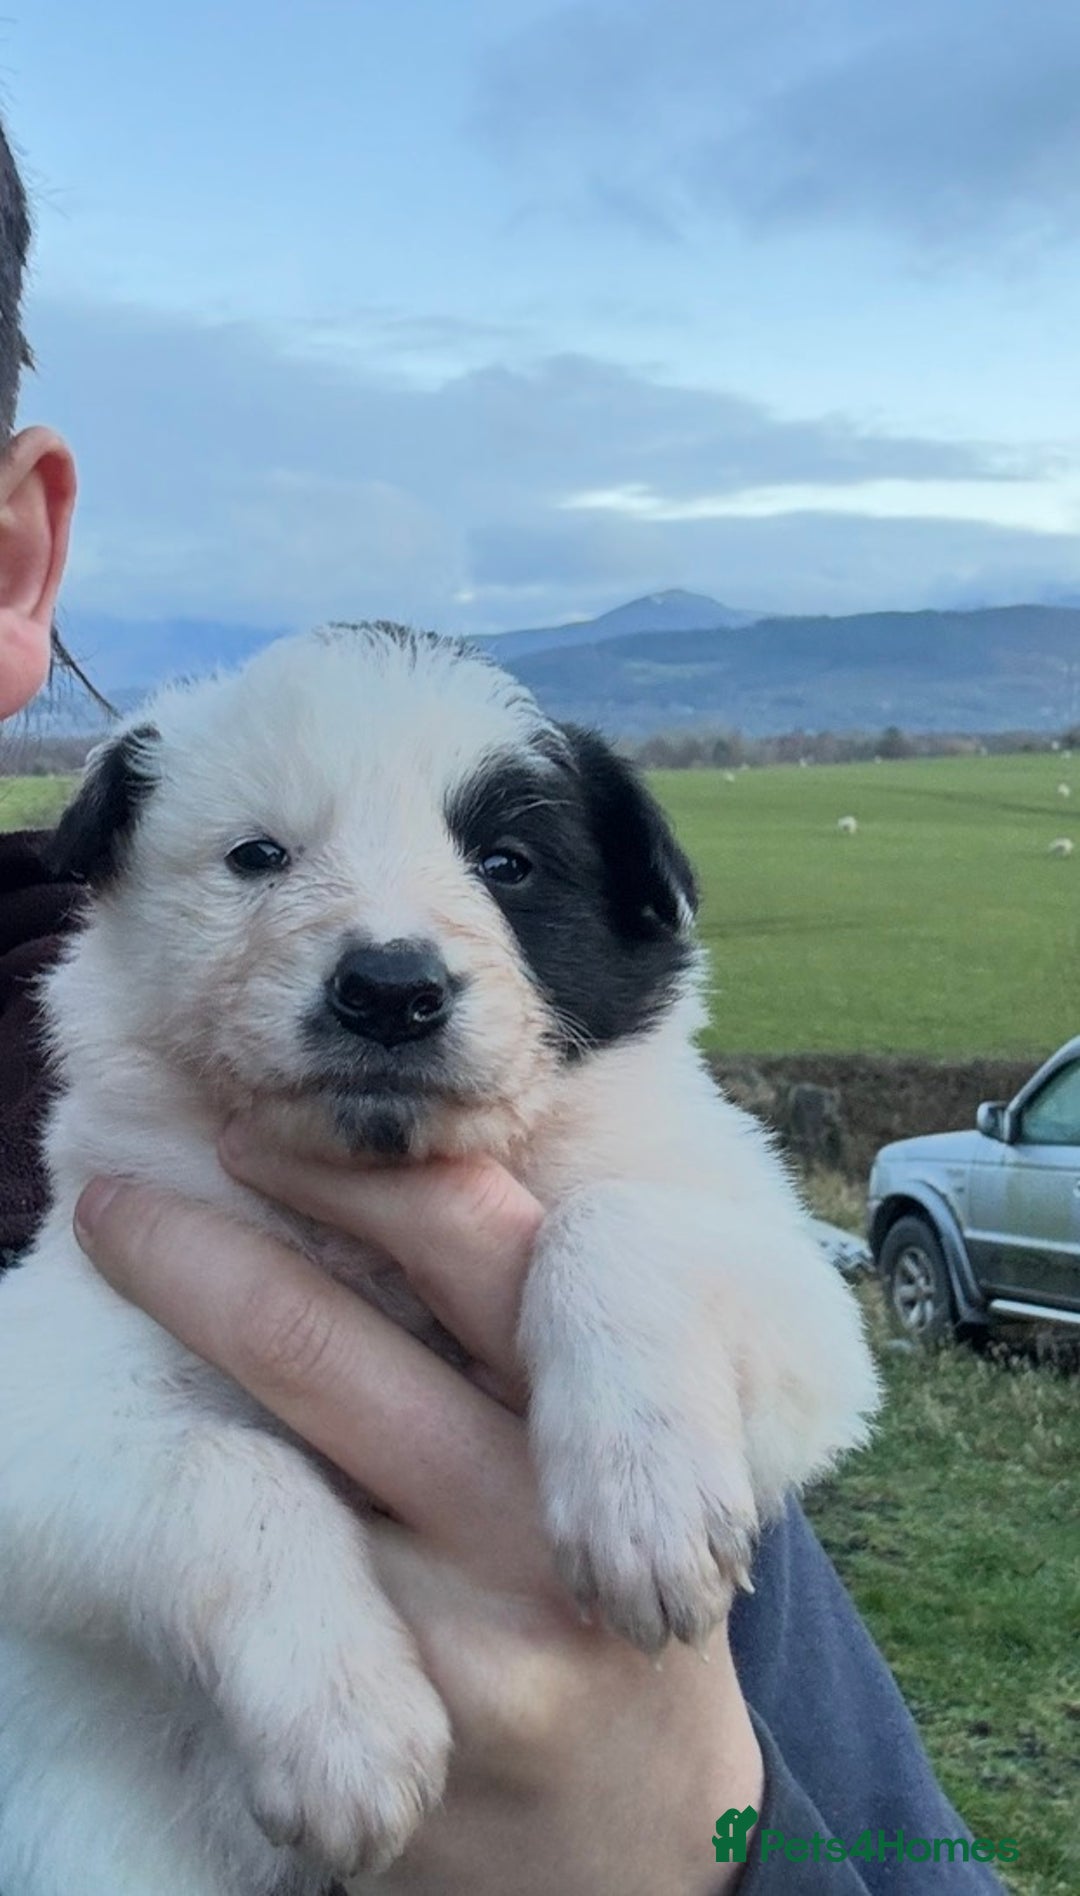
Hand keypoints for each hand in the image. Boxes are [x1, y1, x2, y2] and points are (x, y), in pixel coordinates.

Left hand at [75, 1141, 761, 1895]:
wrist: (648, 1836)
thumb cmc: (607, 1594)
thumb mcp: (605, 1454)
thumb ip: (514, 1345)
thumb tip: (383, 1197)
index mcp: (605, 1404)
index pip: (471, 1236)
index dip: (348, 1171)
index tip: (249, 1139)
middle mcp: (546, 1506)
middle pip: (324, 1345)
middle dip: (191, 1260)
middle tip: (106, 1208)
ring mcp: (474, 1631)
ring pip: (272, 1475)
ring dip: (176, 1379)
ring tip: (114, 1295)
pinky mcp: (412, 1745)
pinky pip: (276, 1614)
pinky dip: (217, 1533)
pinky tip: (180, 1491)